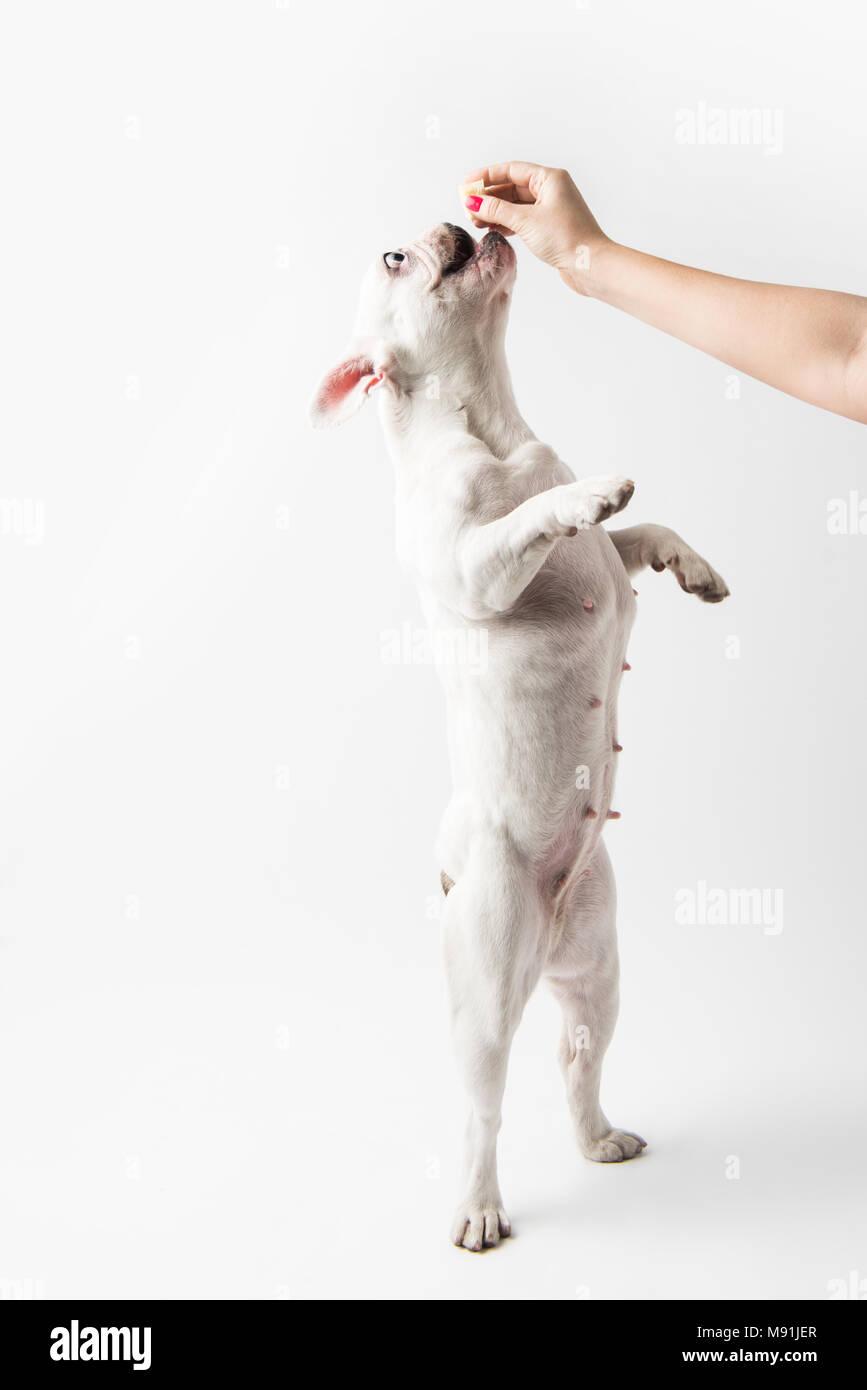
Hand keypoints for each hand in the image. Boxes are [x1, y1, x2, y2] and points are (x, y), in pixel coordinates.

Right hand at [461, 161, 608, 292]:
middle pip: (512, 187)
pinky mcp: (549, 226)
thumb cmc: (566, 238)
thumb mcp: (526, 221)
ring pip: (516, 205)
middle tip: (468, 206)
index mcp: (550, 178)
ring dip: (496, 212)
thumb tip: (473, 202)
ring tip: (475, 221)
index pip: (512, 170)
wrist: (590, 264)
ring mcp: (551, 208)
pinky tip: (492, 228)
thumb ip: (497, 210)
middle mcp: (551, 189)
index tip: (467, 183)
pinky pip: (522, 219)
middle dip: (489, 197)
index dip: (487, 176)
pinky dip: (507, 222)